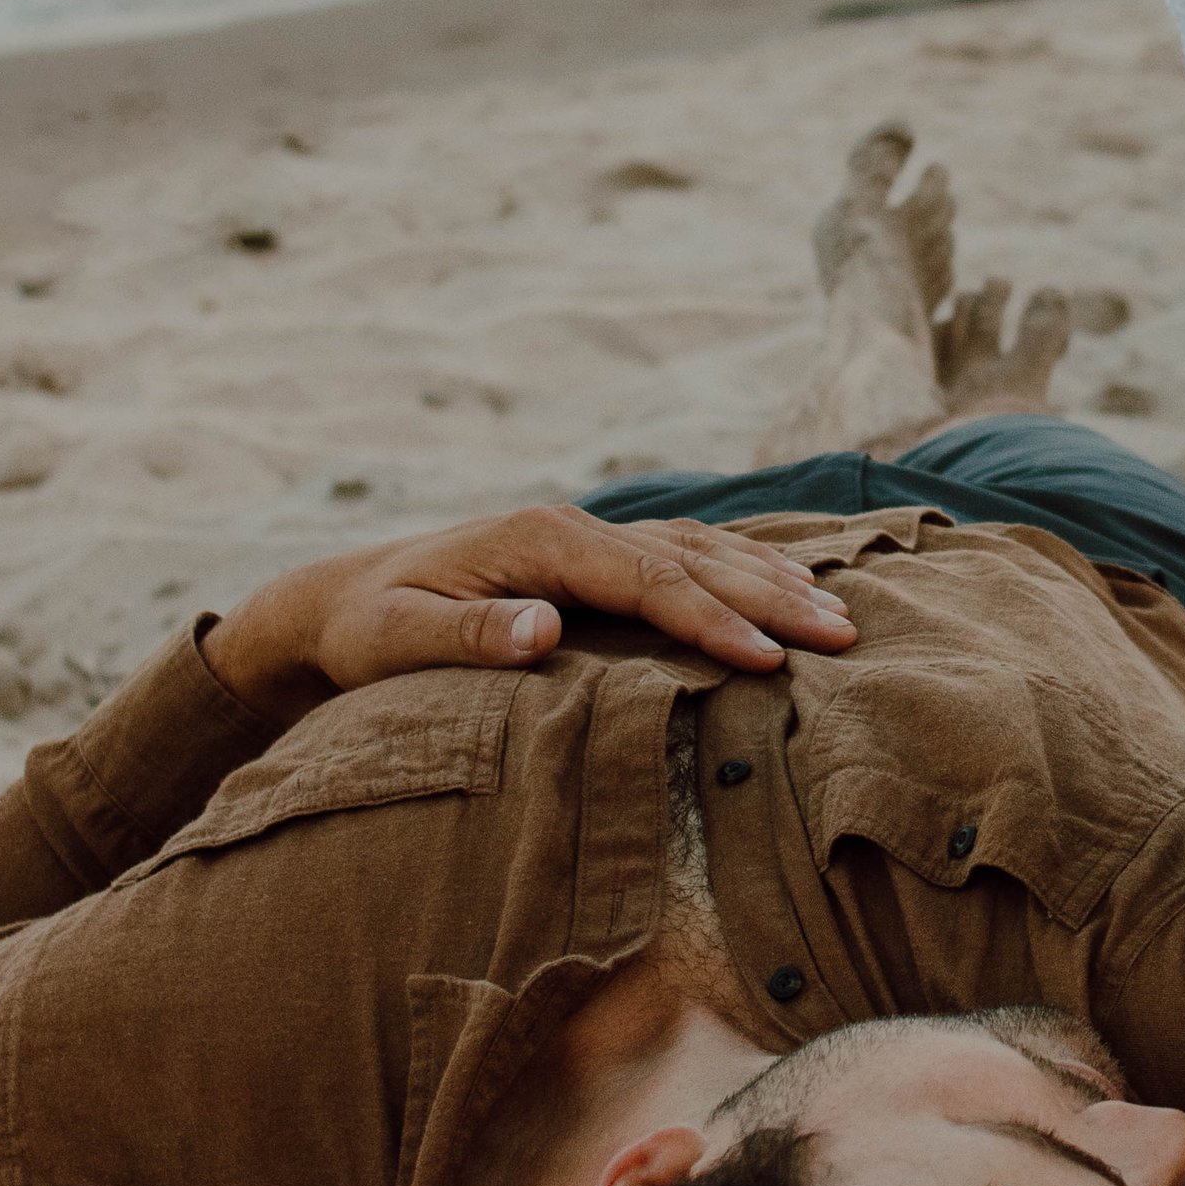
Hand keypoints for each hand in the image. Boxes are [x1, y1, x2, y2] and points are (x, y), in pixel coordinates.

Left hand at [202, 510, 859, 721]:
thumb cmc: (367, 632)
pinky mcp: (594, 554)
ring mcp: (590, 535)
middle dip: (771, 597)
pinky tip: (787, 587)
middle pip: (693, 558)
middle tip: (842, 637)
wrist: (342, 599)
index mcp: (540, 540)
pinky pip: (686, 553)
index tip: (769, 658)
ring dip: (770, 581)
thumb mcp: (399, 640)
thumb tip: (544, 627)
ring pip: (701, 550)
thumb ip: (470, 635)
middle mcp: (576, 527)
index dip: (711, 620)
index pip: (648, 580)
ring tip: (838, 617)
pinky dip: (742, 570)